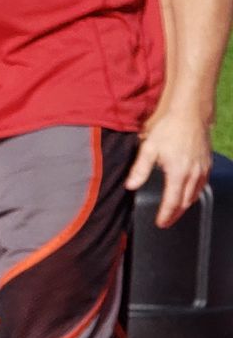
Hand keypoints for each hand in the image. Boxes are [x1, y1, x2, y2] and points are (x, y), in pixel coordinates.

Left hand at [126, 108, 211, 227]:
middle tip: (166, 221)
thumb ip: (139, 169)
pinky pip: (202, 185)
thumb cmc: (168, 129)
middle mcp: (194, 174)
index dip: (166, 215)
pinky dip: (194, 193)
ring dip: (185, 205)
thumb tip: (130, 186)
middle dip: (175, 214)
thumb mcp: (148, 148)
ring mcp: (203, 169)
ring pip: (195, 195)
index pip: (172, 202)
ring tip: (175, 211)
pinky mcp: (207, 164)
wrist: (190, 114)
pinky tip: (188, 193)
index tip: (160, 223)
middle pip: (186, 202)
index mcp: (179, 173)